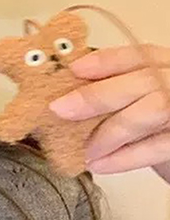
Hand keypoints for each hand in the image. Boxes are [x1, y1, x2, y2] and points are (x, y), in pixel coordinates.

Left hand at [48, 45, 169, 180]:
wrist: (169, 139)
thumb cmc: (147, 114)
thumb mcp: (136, 95)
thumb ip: (114, 88)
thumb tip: (66, 95)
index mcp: (165, 64)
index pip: (140, 55)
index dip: (107, 61)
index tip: (74, 69)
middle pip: (145, 81)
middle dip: (98, 95)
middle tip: (60, 110)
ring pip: (153, 111)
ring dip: (110, 131)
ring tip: (82, 149)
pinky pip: (157, 147)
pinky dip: (125, 157)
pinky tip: (99, 164)